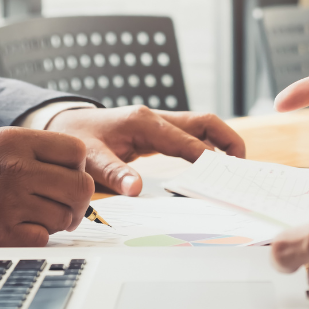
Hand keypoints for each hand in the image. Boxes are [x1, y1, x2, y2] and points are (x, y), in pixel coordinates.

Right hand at [0, 127, 93, 246]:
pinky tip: (16, 228)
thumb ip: (35, 155)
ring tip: (33, 216)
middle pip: (81, 188)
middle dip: (77, 201)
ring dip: (56, 221)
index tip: (67, 177)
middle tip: (64, 206)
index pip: (76, 153)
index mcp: (16, 141)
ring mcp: (8, 202)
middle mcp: (16, 169)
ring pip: (65, 217)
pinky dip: (35, 237)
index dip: (77, 168)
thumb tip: (78, 177)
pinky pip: (42, 239)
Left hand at [46, 106, 245, 194]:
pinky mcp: (160, 132)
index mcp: (144, 123)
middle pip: (205, 123)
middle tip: (244, 167)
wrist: (65, 125)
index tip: (224, 176)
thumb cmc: (78, 139)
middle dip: (229, 141)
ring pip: (203, 126)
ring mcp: (161, 122)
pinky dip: (208, 148)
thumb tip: (136, 190)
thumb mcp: (91, 158)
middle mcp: (157, 118)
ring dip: (222, 143)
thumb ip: (114, 174)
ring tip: (237, 168)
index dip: (207, 158)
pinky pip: (192, 136)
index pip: (186, 140)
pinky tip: (215, 167)